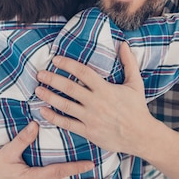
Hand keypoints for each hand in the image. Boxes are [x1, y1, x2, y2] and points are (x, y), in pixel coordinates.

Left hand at [35, 42, 152, 154]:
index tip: (55, 59)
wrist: (141, 135)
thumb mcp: (135, 83)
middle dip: (52, 79)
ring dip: (49, 97)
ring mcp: (91, 118)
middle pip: (69, 88)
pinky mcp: (88, 132)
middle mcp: (96, 102)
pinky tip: (43, 111)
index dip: (68, 64)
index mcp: (105, 89)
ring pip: (65, 105)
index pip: (83, 72)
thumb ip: (129, 63)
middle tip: (39, 73)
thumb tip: (123, 43)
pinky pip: (67, 124)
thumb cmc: (137, 108)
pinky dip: (54, 117)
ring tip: (37, 90)